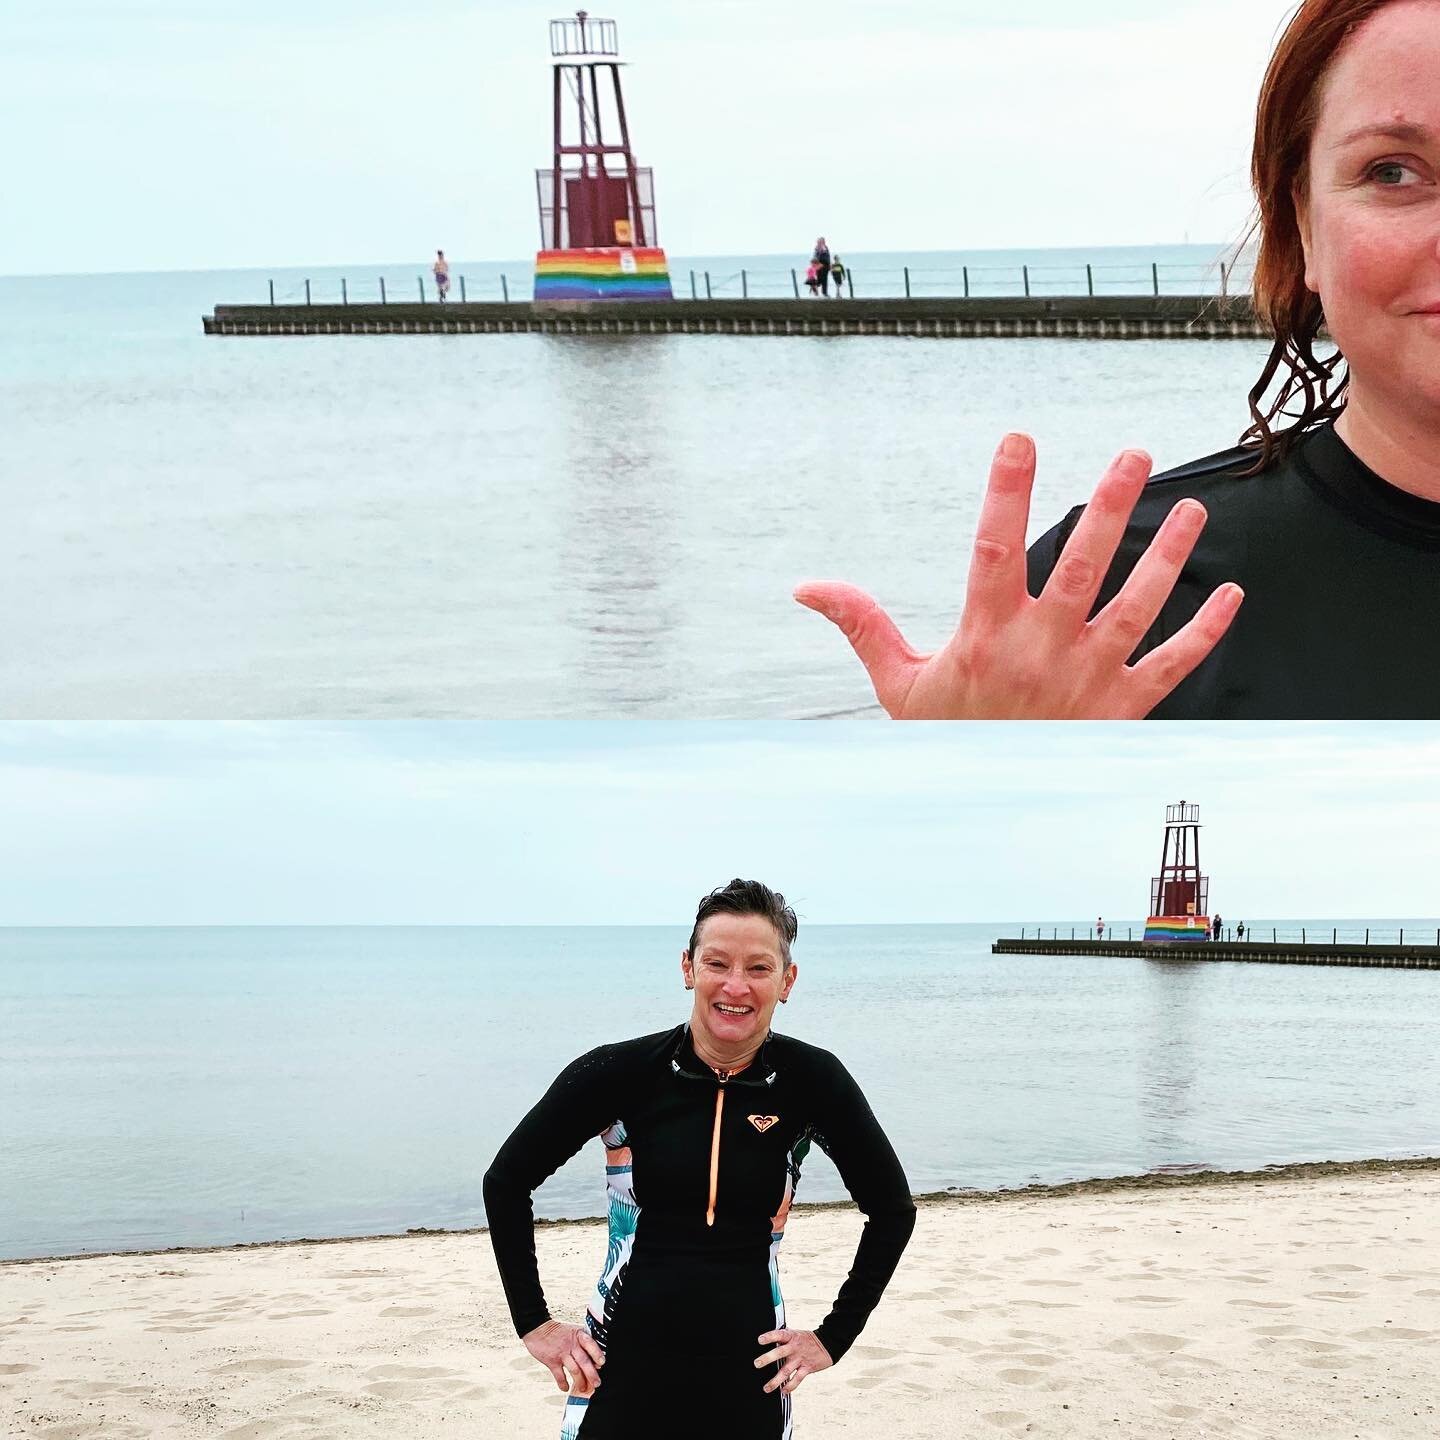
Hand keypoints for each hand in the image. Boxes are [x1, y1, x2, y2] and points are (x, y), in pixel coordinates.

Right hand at [522, 1318, 604, 1395]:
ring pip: (574, 1370)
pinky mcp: (552, 1361)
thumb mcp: (573, 1331)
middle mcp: (571, 1344)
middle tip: (597, 1383)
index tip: (602, 1363)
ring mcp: (561, 1353)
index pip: (590, 1344)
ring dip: (580, 1381)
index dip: (597, 1354)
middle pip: (584, 1360)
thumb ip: (584, 1342)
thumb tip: (596, 1359)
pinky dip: (563, 1384)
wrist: (538, 1329)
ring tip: (583, 1388)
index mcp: (578, 1335)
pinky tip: (566, 1388)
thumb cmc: (558, 1332)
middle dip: (592, 1374)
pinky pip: (559, 1375)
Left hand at [755, 1327, 832, 1394]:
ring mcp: (801, 1358)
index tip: (759, 1340)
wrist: (828, 1343)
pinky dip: (790, 1386)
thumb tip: (771, 1336)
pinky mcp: (807, 1368)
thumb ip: (784, 1336)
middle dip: (767, 1358)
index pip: (779, 1334)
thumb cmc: (808, 1339)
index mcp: (791, 1336)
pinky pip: (797, 1379)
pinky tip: (783, 1391)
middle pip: (780, 1353)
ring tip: (766, 1388)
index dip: (769, 1336)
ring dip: (775, 1380)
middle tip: (757, 1364)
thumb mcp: (796, 1333)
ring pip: (786, 1370)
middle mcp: (795, 1347)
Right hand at [795, 434, 1243, 718]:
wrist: (987, 813)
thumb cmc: (946, 739)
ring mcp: (1088, 680)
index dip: (1006, 491)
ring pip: (1136, 607)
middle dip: (1110, 506)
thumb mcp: (898, 683)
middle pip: (1082, 566)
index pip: (994, 549)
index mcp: (986, 637)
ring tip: (1190, 509)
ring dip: (1168, 557)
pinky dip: (1203, 634)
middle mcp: (1042, 652)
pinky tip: (1231, 595)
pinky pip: (1171, 667)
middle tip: (1134, 454)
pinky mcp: (1122, 710)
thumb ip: (862, 625)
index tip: (1019, 439)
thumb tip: (807, 586)